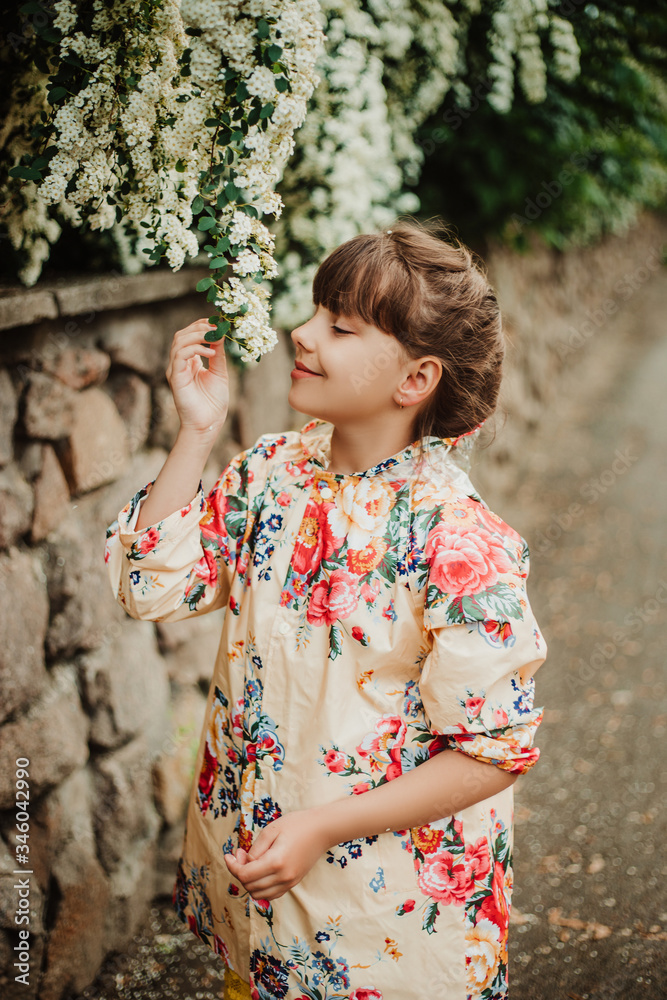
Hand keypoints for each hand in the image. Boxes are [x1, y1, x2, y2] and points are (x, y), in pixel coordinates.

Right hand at [166, 317, 229, 433]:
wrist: (208, 424)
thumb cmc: (213, 402)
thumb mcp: (219, 372)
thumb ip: (218, 354)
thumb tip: (220, 334)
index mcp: (189, 361)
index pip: (189, 335)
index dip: (201, 326)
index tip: (217, 323)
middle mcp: (179, 364)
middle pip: (181, 335)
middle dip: (199, 328)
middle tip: (216, 328)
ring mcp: (175, 370)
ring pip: (178, 342)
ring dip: (197, 335)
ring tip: (214, 338)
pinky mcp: (175, 377)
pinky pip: (180, 355)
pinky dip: (195, 349)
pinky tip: (210, 353)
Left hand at [223, 810, 330, 900]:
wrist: (322, 829)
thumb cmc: (297, 824)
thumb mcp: (271, 830)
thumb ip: (255, 849)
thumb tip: (244, 862)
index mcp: (275, 862)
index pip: (245, 875)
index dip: (232, 866)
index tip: (228, 855)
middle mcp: (283, 877)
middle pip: (250, 886)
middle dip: (239, 872)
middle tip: (241, 854)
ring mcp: (289, 882)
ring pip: (259, 894)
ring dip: (249, 882)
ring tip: (250, 863)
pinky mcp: (293, 883)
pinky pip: (271, 894)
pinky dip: (260, 887)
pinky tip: (260, 872)